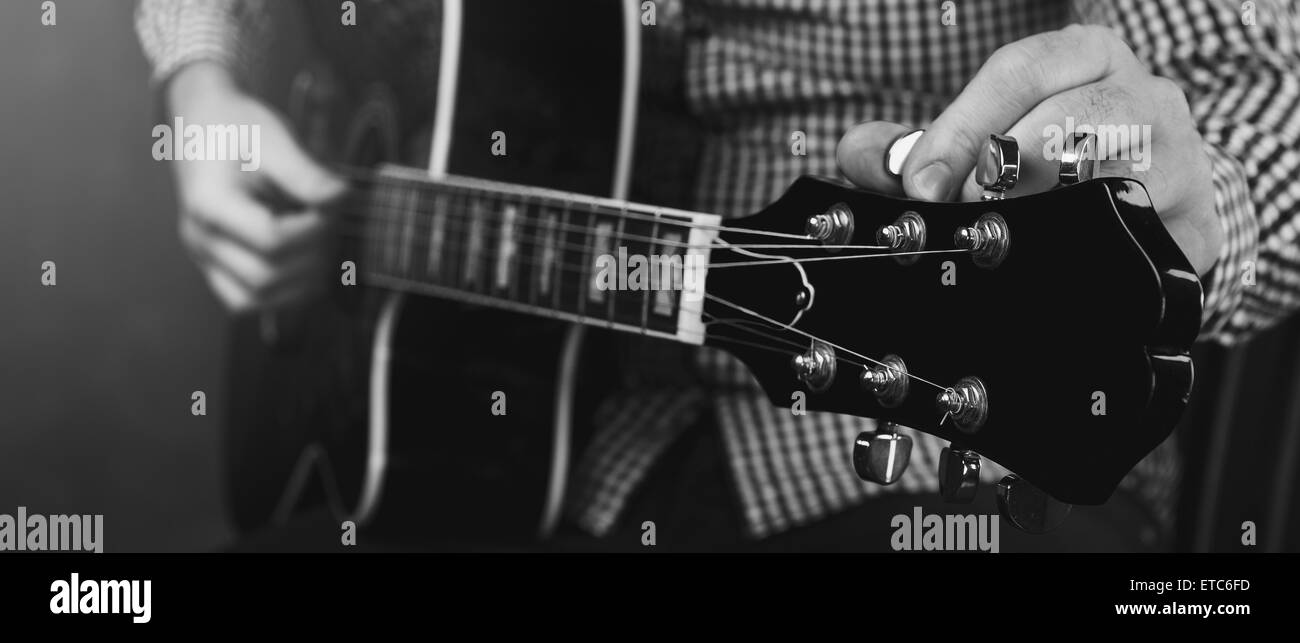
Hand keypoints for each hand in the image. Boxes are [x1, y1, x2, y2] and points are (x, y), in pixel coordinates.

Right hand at [166, 62, 346, 311]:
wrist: (204, 122)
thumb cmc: (237, 126)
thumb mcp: (275, 139)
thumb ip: (306, 174)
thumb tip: (342, 198)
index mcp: (209, 205)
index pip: (271, 240)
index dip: (313, 230)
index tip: (330, 205)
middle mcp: (200, 239)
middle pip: (265, 277)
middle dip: (310, 257)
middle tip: (329, 223)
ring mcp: (204, 257)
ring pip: (256, 299)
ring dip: (299, 281)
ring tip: (317, 243)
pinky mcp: (215, 265)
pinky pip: (247, 300)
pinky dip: (280, 292)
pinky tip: (302, 262)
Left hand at [835, 24, 1223, 275]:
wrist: (1153, 208)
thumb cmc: (1050, 168)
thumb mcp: (982, 141)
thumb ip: (911, 148)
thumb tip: (857, 154)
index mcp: (1084, 57)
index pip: (1020, 71)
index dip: (962, 127)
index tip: (921, 182)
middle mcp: (1144, 96)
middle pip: (1073, 115)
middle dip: (1005, 166)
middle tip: (965, 210)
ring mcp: (1181, 159)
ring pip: (1116, 174)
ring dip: (1047, 207)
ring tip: (1006, 232)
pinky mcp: (1195, 227)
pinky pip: (1143, 239)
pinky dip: (1090, 252)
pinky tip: (1050, 266)